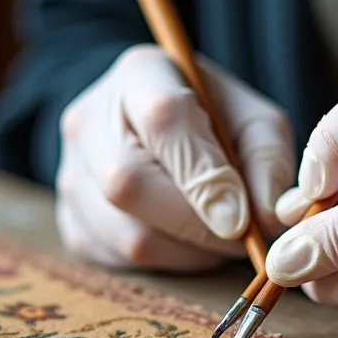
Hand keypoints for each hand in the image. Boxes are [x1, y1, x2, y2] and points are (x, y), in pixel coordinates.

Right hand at [55, 45, 294, 270]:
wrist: (145, 125)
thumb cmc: (207, 118)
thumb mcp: (250, 117)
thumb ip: (267, 159)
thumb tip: (267, 218)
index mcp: (140, 75)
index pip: (165, 120)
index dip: (205, 175)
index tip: (240, 218)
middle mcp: (88, 121)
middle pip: (129, 184)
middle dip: (197, 225)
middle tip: (240, 237)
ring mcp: (69, 173)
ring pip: (126, 234)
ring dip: (187, 252)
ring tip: (216, 236)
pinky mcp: (69, 220)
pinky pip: (118, 259)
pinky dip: (165, 262)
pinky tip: (184, 241)